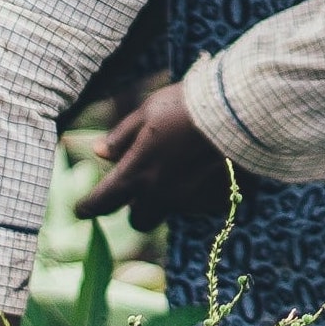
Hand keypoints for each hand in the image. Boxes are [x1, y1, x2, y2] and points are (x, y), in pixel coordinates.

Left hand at [74, 82, 232, 229]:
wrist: (242, 112)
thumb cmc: (188, 105)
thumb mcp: (148, 112)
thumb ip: (122, 137)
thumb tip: (99, 152)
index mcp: (138, 172)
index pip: (103, 201)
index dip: (88, 207)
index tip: (82, 209)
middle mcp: (162, 194)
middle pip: (140, 220)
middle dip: (136, 208)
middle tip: (142, 187)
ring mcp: (191, 201)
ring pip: (171, 211)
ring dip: (169, 198)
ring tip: (184, 166)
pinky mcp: (217, 202)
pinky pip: (200, 204)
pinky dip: (198, 191)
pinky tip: (208, 167)